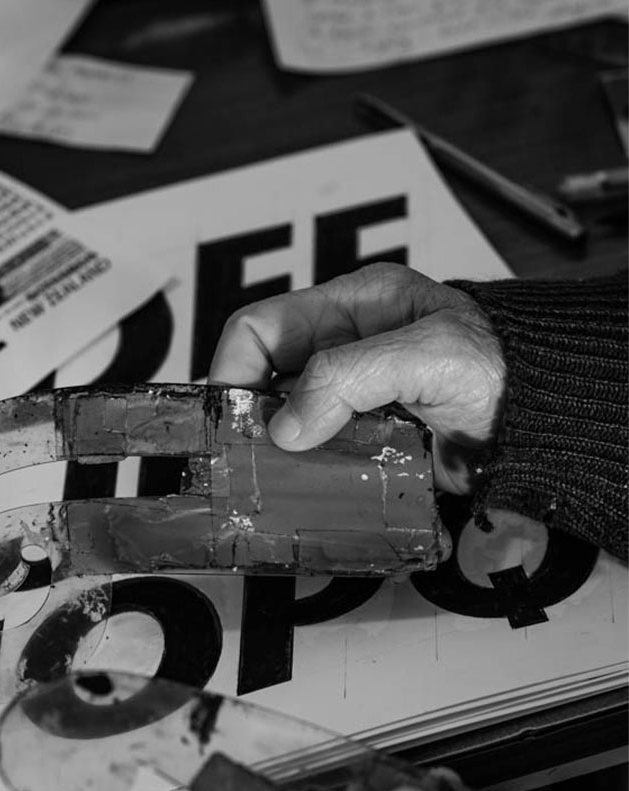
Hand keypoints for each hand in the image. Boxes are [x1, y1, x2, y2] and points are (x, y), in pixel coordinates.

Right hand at [208, 263, 504, 493]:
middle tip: (249, 450)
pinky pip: (319, 459)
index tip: (231, 409)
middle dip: (253, 416)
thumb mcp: (425, 353)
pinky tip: (315, 484)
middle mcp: (347, 350)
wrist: (558, 419)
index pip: (261, 327)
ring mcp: (357, 399)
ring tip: (282, 472)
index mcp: (353, 306)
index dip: (234, 366)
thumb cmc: (513, 364)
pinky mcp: (369, 441)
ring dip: (280, 451)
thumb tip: (290, 422)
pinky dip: (310, 476)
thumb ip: (349, 377)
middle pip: (267, 380)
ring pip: (287, 425)